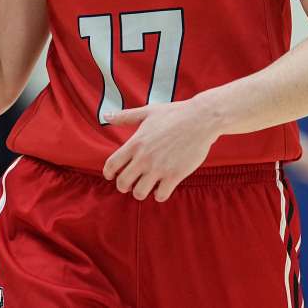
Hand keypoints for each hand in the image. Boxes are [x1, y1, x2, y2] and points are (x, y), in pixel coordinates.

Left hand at [102, 100, 220, 201]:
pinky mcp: (175, 175)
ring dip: (141, 192)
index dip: (109, 174)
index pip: (111, 165)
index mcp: (135, 143)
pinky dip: (159, 194)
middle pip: (123, 183)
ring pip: (139, 193)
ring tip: (147, 186)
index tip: (112, 176)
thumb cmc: (175, 113)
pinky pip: (160, 196)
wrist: (201, 119)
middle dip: (124, 186)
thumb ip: (125, 117)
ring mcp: (159, 168)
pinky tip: (163, 187)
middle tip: (130, 183)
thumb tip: (106, 115)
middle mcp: (144, 158)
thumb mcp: (147, 112)